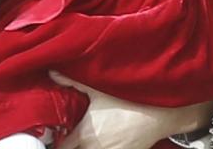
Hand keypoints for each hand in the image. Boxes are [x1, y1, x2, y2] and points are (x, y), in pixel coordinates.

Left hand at [50, 72, 209, 148]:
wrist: (160, 113)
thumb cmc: (127, 100)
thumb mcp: (97, 88)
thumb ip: (72, 81)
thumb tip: (52, 72)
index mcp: (85, 134)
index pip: (62, 148)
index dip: (57, 142)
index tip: (55, 135)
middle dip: (70, 146)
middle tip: (68, 136)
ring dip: (85, 147)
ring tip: (83, 139)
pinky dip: (100, 148)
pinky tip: (100, 141)